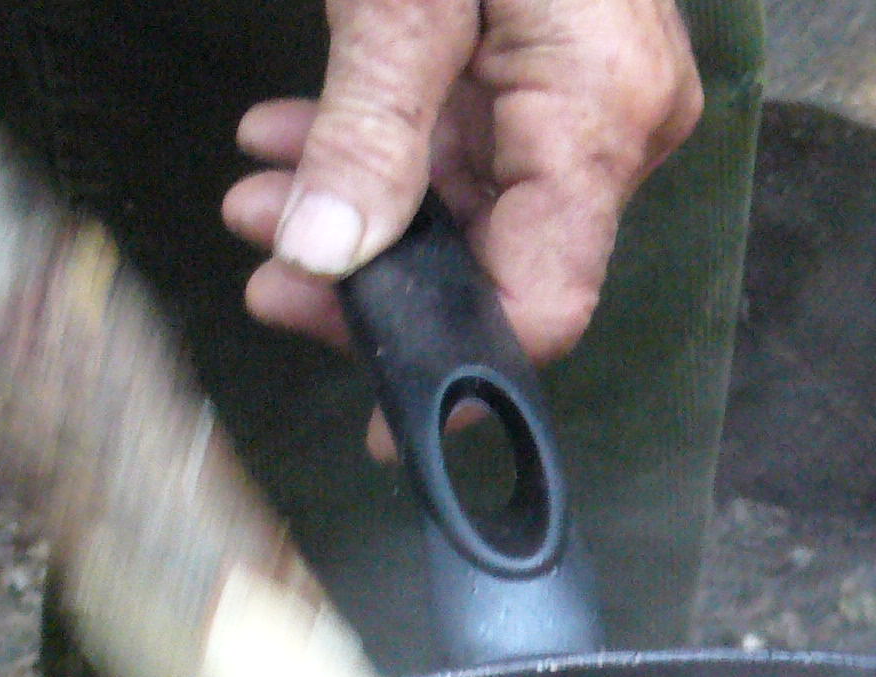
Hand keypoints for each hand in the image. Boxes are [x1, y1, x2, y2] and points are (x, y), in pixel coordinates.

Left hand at [222, 0, 702, 368]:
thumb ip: (365, 132)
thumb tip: (327, 260)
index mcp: (598, 114)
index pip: (545, 299)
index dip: (460, 369)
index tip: (380, 418)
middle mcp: (621, 118)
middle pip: (505, 256)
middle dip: (372, 272)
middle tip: (262, 270)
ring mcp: (598, 91)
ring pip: (478, 202)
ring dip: (360, 208)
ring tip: (255, 193)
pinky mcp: (564, 60)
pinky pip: (480, 142)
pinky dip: (389, 151)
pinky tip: (300, 141)